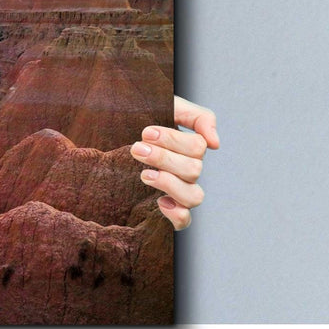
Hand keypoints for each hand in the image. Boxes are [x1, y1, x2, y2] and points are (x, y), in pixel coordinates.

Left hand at [131, 96, 218, 230]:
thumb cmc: (142, 117)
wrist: (113, 130)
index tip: (146, 132)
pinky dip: (177, 214)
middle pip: (194, 170)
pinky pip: (185, 221)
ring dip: (169, 184)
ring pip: (194, 196)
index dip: (173, 140)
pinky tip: (160, 201)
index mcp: (190, 147)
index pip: (198, 147)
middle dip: (163, 158)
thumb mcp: (169, 107)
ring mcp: (180, 190)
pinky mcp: (168, 208)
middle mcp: (188, 170)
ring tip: (144, 174)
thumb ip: (198, 117)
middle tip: (137, 149)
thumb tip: (215, 144)